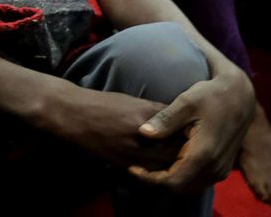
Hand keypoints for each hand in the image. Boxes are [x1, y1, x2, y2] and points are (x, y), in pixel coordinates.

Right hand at [48, 88, 183, 170]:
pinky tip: (161, 168)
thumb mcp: (129, 100)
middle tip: (193, 150)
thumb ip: (151, 110)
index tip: (196, 131)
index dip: (188, 129)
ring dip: (173, 162)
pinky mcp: (122, 162)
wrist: (74, 114)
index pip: (176, 123)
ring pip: (163, 162)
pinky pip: (146, 170)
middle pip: (174, 146)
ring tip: (181, 161)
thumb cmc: (101, 103)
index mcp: (144, 112)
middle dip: (185, 149)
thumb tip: (172, 116)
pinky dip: (156, 170)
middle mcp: (142, 132)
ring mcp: (131, 149)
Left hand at [129, 69, 255, 192]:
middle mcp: (214, 168)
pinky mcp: (222, 167)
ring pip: (189, 186)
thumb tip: (142, 132)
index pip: (172, 181)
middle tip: (137, 167)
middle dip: (156, 181)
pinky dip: (181, 176)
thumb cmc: (211, 94)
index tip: (132, 168)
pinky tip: (168, 162)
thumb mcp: (187, 102)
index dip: (149, 179)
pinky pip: (198, 180)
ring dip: (169, 180)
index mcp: (204, 154)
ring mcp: (220, 170)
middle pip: (180, 187)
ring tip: (149, 165)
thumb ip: (165, 119)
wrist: (240, 95)